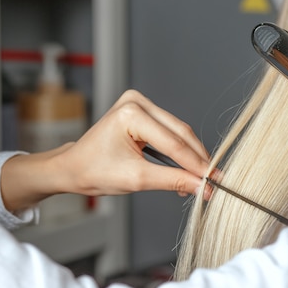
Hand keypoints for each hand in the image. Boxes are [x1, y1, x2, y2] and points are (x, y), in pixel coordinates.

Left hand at [1, 90, 209, 210]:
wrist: (73, 167)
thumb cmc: (94, 171)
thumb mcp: (137, 179)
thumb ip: (173, 180)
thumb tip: (202, 186)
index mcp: (131, 113)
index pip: (173, 142)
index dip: (196, 164)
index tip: (214, 181)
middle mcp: (137, 101)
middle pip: (180, 132)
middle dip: (197, 159)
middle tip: (214, 180)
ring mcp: (140, 103)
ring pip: (178, 131)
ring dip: (191, 154)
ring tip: (201, 177)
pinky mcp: (143, 110)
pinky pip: (170, 130)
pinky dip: (180, 149)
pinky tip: (188, 166)